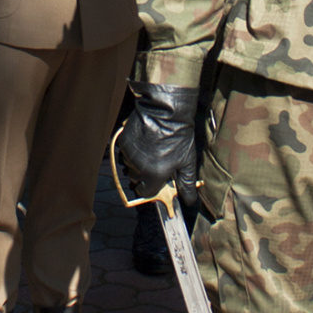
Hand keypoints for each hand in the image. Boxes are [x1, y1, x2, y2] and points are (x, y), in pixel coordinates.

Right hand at [118, 83, 199, 209]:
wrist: (165, 111)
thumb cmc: (179, 136)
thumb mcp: (187, 161)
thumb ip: (187, 184)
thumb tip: (189, 200)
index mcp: (154, 175)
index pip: (146, 193)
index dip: (152, 188)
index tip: (158, 182)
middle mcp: (138, 168)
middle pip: (136, 180)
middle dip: (145, 176)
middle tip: (156, 164)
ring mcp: (129, 154)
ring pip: (130, 167)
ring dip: (138, 164)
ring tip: (150, 151)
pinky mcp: (123, 142)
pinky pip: (125, 154)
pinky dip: (133, 152)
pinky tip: (144, 143)